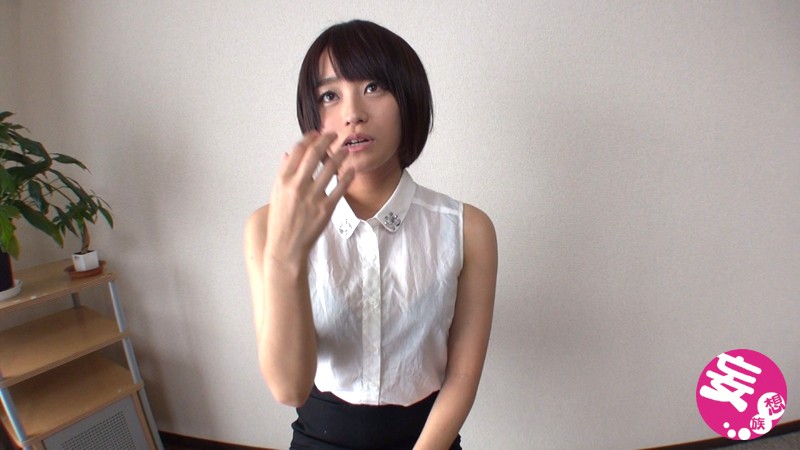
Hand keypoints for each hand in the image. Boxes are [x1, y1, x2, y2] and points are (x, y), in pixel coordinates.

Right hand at [265, 131, 352, 262]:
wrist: (286, 246)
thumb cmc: (280, 220)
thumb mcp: (276, 194)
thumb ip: (284, 173)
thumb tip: (289, 154)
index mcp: (283, 180)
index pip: (298, 150)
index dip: (309, 138)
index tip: (317, 134)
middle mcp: (297, 186)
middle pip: (315, 154)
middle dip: (326, 140)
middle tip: (334, 135)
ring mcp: (312, 197)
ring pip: (330, 168)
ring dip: (340, 155)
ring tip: (345, 149)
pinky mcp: (325, 208)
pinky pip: (340, 187)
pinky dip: (347, 176)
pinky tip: (351, 170)